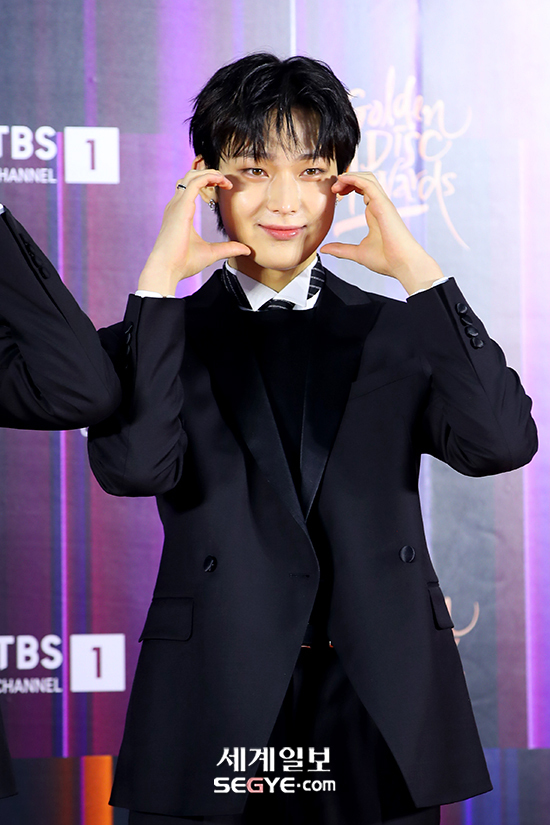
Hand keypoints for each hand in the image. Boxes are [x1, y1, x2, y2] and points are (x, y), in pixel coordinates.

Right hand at [138, 169, 250, 294]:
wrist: (167, 269)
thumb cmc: (182, 263)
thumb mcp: (211, 253)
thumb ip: (228, 248)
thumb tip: (246, 250)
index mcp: (180, 212)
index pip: (190, 188)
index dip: (207, 182)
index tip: (224, 188)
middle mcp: (176, 205)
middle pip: (190, 177)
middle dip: (209, 173)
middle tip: (226, 181)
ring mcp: (177, 204)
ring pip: (192, 175)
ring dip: (210, 173)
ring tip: (225, 180)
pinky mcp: (181, 206)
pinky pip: (195, 182)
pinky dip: (209, 177)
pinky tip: (221, 182)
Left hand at [320, 172, 443, 294]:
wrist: (403, 265)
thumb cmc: (386, 260)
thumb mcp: (357, 253)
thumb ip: (341, 250)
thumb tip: (324, 249)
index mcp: (375, 213)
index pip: (362, 190)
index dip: (348, 186)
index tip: (335, 194)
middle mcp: (380, 205)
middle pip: (364, 180)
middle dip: (347, 179)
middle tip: (333, 188)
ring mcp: (383, 204)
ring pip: (368, 178)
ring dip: (350, 176)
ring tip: (336, 184)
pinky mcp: (384, 205)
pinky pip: (369, 184)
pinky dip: (355, 178)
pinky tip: (343, 179)